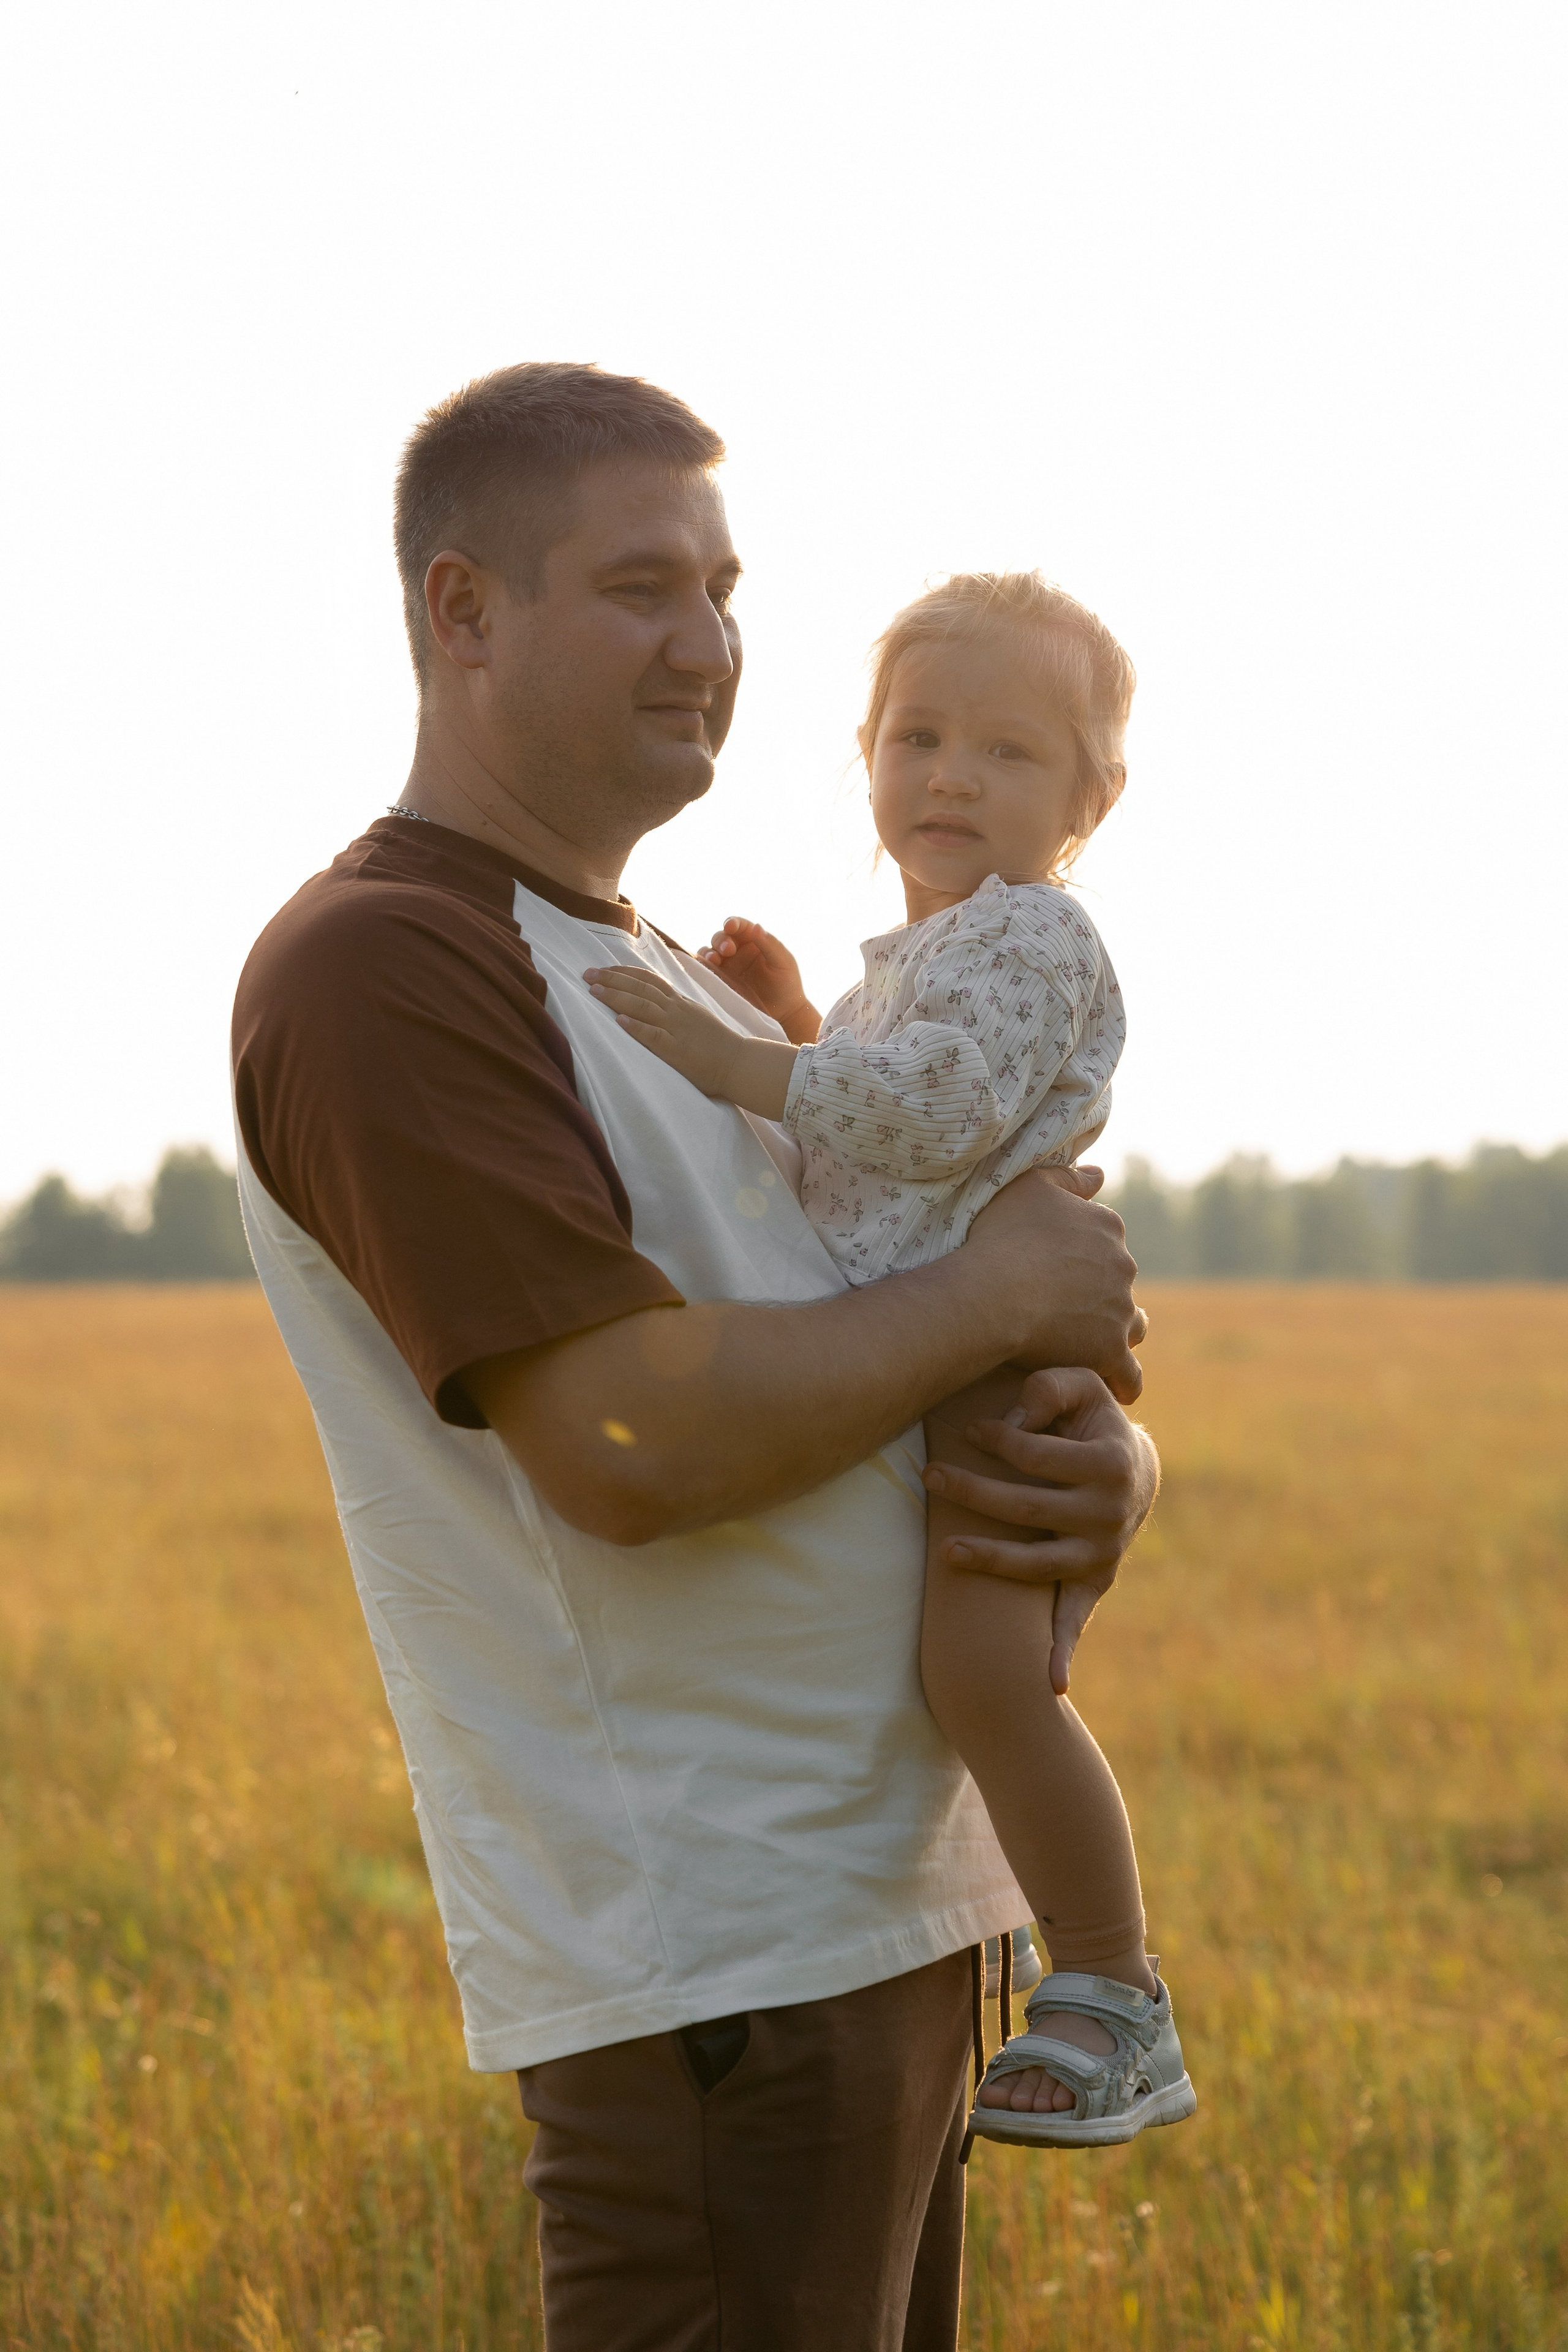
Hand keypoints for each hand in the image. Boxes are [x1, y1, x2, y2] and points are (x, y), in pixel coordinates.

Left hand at [584, 965, 796, 1117]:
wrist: (741, 1063)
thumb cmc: (717, 1044)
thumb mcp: (696, 1017)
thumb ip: (676, 1008)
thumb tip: (656, 1002)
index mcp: (680, 1003)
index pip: (649, 980)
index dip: (624, 972)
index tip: (603, 968)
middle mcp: (677, 1011)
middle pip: (640, 988)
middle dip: (612, 979)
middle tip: (587, 974)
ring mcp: (678, 1029)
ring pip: (644, 1007)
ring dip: (617, 997)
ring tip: (594, 991)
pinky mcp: (679, 1051)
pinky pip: (655, 1037)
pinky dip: (636, 1028)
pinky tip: (619, 1021)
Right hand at [696, 918, 820, 1043]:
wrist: (783, 1012)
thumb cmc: (787, 984)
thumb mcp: (783, 961)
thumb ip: (769, 944)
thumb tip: (756, 926)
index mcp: (753, 940)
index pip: (740, 926)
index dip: (733, 923)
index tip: (730, 926)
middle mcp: (737, 951)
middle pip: (721, 938)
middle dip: (721, 941)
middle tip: (728, 950)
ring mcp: (727, 966)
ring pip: (710, 952)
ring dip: (709, 953)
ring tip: (714, 960)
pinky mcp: (720, 981)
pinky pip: (706, 970)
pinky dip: (702, 967)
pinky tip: (706, 969)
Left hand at [920, 1366, 1159, 1688]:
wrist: (1133, 1471)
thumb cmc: (1091, 1420)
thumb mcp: (1081, 1385)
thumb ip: (1049, 1387)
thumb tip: (1014, 1415)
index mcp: (1110, 1464)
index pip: (1037, 1456)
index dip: (997, 1440)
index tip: (967, 1429)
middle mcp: (1110, 1515)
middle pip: (1028, 1509)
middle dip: (973, 1493)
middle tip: (929, 1475)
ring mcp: (1102, 1553)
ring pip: (1037, 1565)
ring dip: (991, 1562)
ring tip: (945, 1553)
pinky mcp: (1094, 1580)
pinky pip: (1076, 1619)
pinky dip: (1065, 1651)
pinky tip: (1052, 1683)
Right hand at [965, 1166, 1146, 1401]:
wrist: (993, 1292)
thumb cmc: (1001, 1237)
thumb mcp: (1029, 1187)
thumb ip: (1068, 1178)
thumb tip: (1100, 1175)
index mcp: (1107, 1226)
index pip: (1104, 1241)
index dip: (1080, 1256)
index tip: (1057, 1270)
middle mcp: (1124, 1265)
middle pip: (1117, 1283)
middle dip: (1098, 1294)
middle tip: (1061, 1310)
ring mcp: (1120, 1310)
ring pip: (1129, 1325)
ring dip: (1114, 1334)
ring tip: (1087, 1346)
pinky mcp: (1110, 1350)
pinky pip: (1128, 1374)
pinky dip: (1122, 1382)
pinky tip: (1111, 1389)